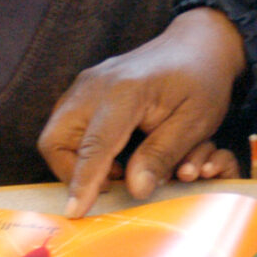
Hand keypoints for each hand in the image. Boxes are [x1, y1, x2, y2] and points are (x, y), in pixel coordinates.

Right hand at [39, 8, 247, 216]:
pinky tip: (114, 153)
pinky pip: (66, 123)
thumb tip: (135, 190)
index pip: (94, 145)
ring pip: (56, 133)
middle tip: (110, 186)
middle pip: (55, 139)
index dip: (83, 182)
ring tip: (117, 171)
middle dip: (71, 172)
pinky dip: (80, 146)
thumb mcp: (194, 122)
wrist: (198, 43)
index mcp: (125, 91)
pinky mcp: (86, 87)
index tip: (76, 212)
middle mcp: (95, 84)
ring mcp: (86, 83)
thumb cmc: (201, 81)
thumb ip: (161, 155)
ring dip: (77, 160)